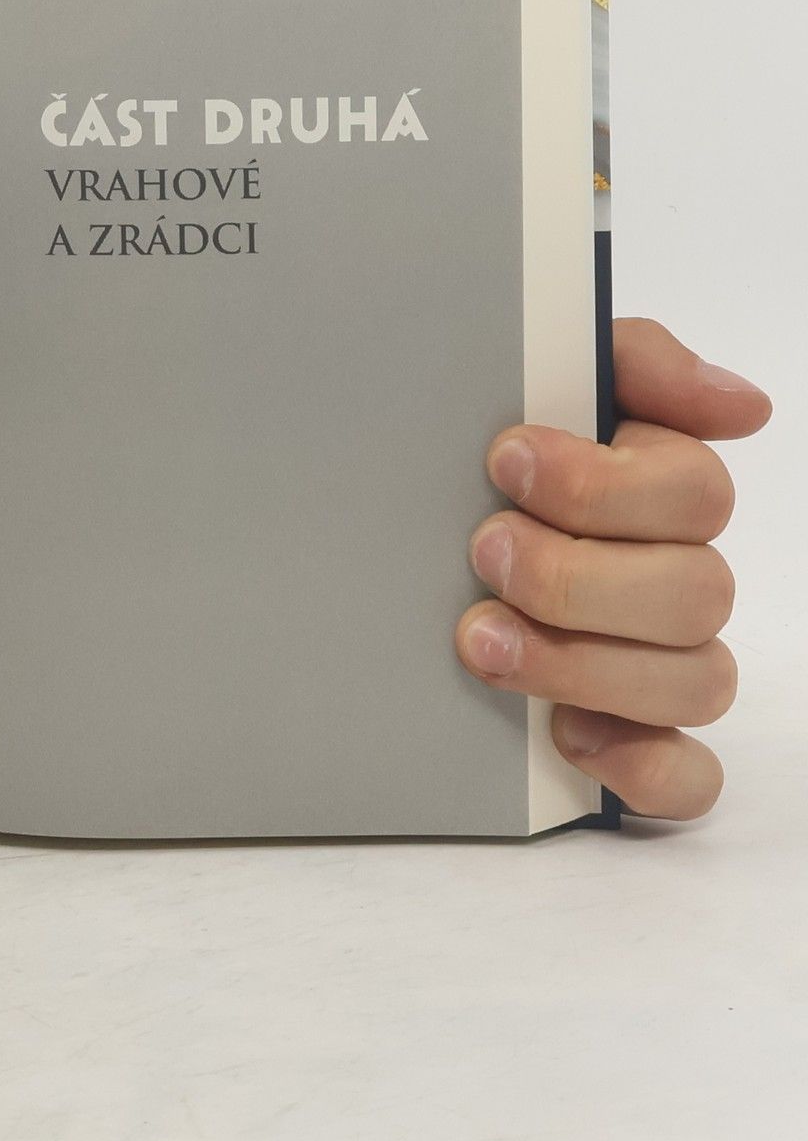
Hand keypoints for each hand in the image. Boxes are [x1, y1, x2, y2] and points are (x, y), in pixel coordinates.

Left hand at [455, 318, 770, 819]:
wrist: (398, 525)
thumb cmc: (483, 454)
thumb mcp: (539, 375)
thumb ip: (633, 361)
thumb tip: (742, 404)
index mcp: (661, 494)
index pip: (694, 494)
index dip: (603, 485)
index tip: (507, 460)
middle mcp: (674, 581)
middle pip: (694, 592)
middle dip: (576, 574)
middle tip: (484, 548)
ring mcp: (660, 664)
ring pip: (692, 683)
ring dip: (583, 664)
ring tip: (480, 637)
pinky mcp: (634, 739)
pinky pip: (686, 779)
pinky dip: (642, 769)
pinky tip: (571, 739)